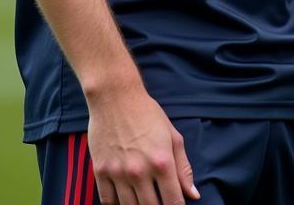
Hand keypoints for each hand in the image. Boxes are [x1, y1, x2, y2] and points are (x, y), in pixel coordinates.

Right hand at [86, 84, 198, 204]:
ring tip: (144, 200)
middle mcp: (140, 171)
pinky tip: (125, 200)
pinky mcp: (100, 172)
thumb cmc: (148, 114)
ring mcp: (118, 174)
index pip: (173, 201)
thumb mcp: (173, 136)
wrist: (116, 99)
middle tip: (160, 202)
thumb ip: (183, 168)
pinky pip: (108, 202)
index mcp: (162, 162)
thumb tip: (193, 195)